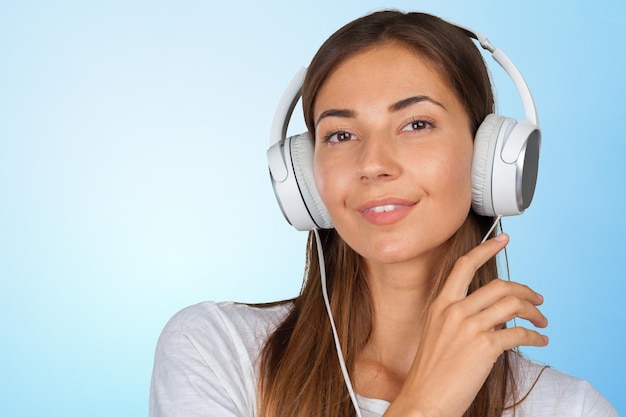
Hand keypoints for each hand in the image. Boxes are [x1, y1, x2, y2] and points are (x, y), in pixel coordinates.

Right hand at [385, 234, 547, 416]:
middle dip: (525, 290)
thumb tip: (493, 316)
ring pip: (512, 304)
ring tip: (542, 321)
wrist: (425, 399)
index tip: (502, 239)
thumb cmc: (431, 372)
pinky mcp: (484, 347)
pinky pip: (519, 332)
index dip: (486, 248)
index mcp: (440, 305)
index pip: (464, 265)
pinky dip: (535, 335)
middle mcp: (454, 311)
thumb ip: (461, 319)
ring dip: (534, 312)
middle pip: (499, 284)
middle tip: (537, 299)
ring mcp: (469, 327)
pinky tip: (539, 340)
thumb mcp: (439, 334)